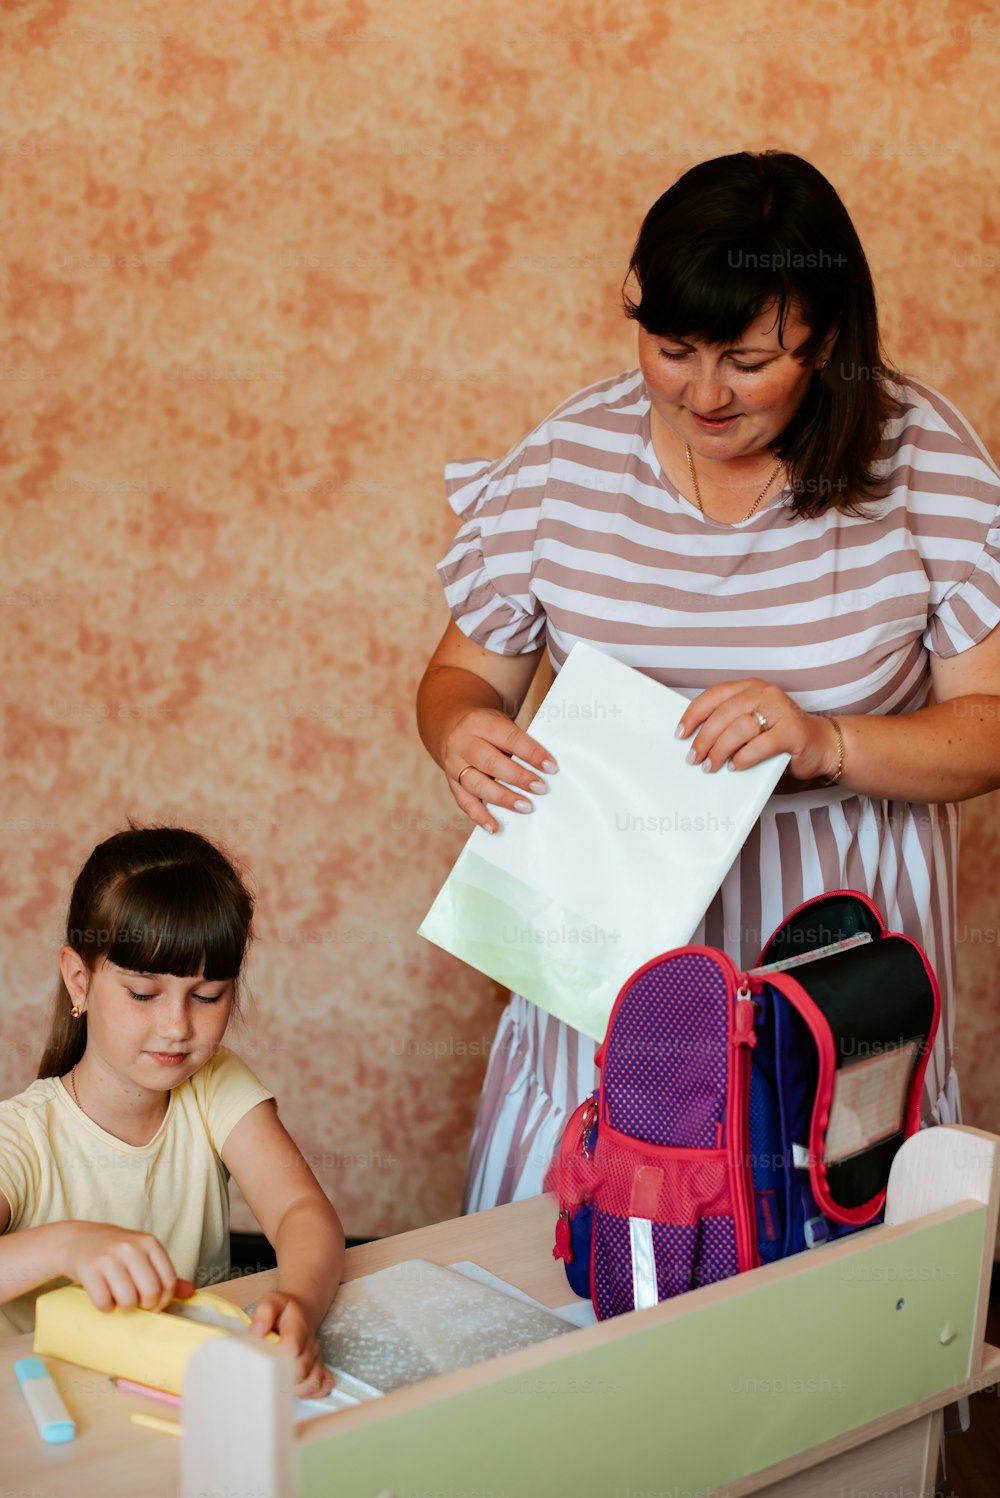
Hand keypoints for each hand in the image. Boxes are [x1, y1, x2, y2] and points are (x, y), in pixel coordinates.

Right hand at [64, 1221, 187, 1312]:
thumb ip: (164, 1272)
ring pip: (128, 1300)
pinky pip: (104, 1302)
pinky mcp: (89, 1269)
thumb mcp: (142, 1254)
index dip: (164, 1300)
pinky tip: (104, 1298)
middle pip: (150, 1292)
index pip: (168, 1280)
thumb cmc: (114, 1250)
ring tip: (119, 1300)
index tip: (154, 1304)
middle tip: (137, 1304)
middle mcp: (131, 1247)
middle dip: (145, 1306)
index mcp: (149, 1243)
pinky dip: (105, 1308)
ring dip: (124, 1308)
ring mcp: (109, 1258)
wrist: (76, 1239)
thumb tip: (190, 1292)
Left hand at [249, 1291, 332, 1398]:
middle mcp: (311, 1345)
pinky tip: (297, 1389)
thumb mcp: (272, 1301)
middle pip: (301, 1372)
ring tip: (278, 1383)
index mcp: (298, 1327)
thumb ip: (264, 1312)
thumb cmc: (283, 1311)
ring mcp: (317, 1358)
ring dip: (295, 1388)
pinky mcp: (320, 1368)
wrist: (300, 1313)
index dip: (278, 1359)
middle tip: (266, 1376)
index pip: (292, 1348)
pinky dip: (311, 1392)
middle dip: (282, 1378)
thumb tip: (258, 1331)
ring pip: (312, 1382)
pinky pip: (323, 1386)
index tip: (264, 1361)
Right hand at [442, 707, 556, 833]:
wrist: (451, 728)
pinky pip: (464, 801)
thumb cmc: (486, 729)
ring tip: (525, 807)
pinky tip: (494, 826)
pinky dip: (479, 816)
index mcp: (480, 723)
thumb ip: (517, 742)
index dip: (531, 753)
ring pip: (476, 784)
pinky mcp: (451, 783)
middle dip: (518, 777)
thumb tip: (544, 768)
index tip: (550, 767)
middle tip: (540, 788)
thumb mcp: (500, 724)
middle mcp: (463, 743)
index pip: (509, 738)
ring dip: (502, 798)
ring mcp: (454, 764)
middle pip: (490, 762)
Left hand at [677, 679, 841, 782]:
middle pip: (724, 713)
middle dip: (704, 738)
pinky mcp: (793, 731)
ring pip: (740, 728)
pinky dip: (744, 757)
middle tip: (693, 758)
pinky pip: (761, 744)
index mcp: (751, 687)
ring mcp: (781, 710)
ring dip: (720, 750)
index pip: (715, 695)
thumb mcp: (752, 722)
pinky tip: (735, 766)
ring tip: (711, 766)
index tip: (680, 733)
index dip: (694, 714)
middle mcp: (765, 693)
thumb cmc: (781, 734)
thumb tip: (695, 742)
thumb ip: (729, 724)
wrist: (821, 744)